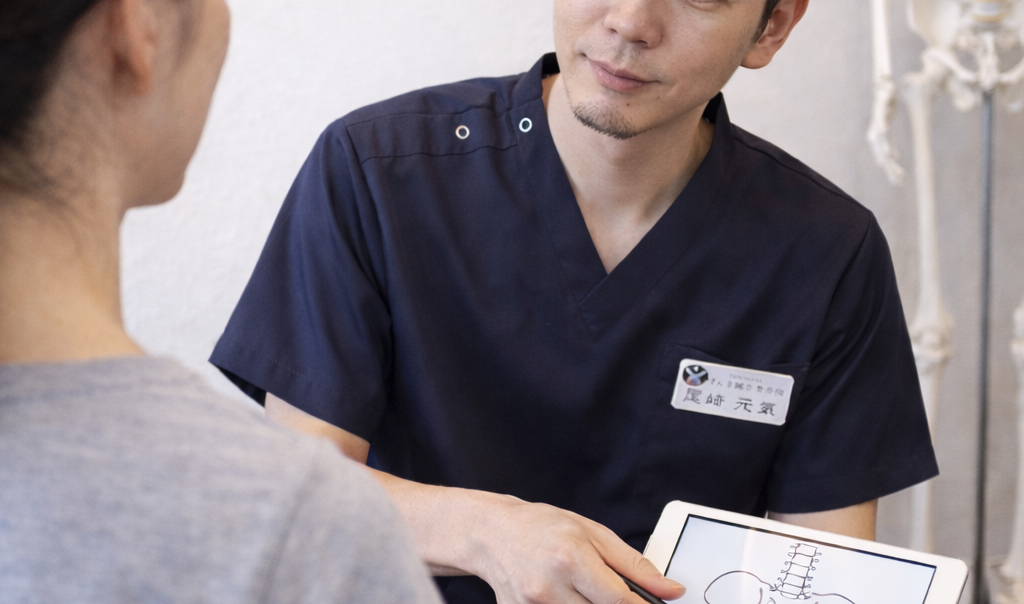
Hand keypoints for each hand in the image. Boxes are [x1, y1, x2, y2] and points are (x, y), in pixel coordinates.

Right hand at [466, 495, 684, 603]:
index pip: (619, 600)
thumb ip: (634, 565)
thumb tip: (669, 590)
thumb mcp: (593, 533)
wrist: (492, 534)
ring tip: (584, 590)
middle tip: (609, 592)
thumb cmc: (541, 527)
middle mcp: (549, 587)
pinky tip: (567, 596)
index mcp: (570, 558)